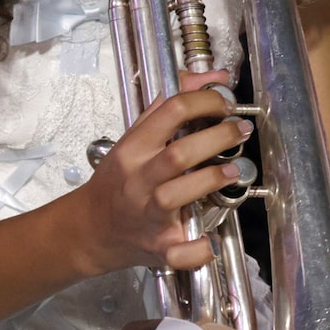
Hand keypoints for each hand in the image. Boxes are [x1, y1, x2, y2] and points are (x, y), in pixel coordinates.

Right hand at [69, 72, 251, 277]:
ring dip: (211, 180)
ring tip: (233, 170)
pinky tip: (211, 240)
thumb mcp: (136, 137)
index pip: (171, 111)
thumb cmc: (118, 180)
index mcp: (133, 149)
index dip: (205, 102)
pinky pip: (179, 252)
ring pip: (177, 195)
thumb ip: (171, 106)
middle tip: (240, 130)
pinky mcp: (158, 247)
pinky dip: (197, 250)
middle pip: (178, 154)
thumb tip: (214, 77)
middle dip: (217, 138)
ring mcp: (147, 215)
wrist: (88, 230)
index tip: (225, 104)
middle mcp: (138, 180)